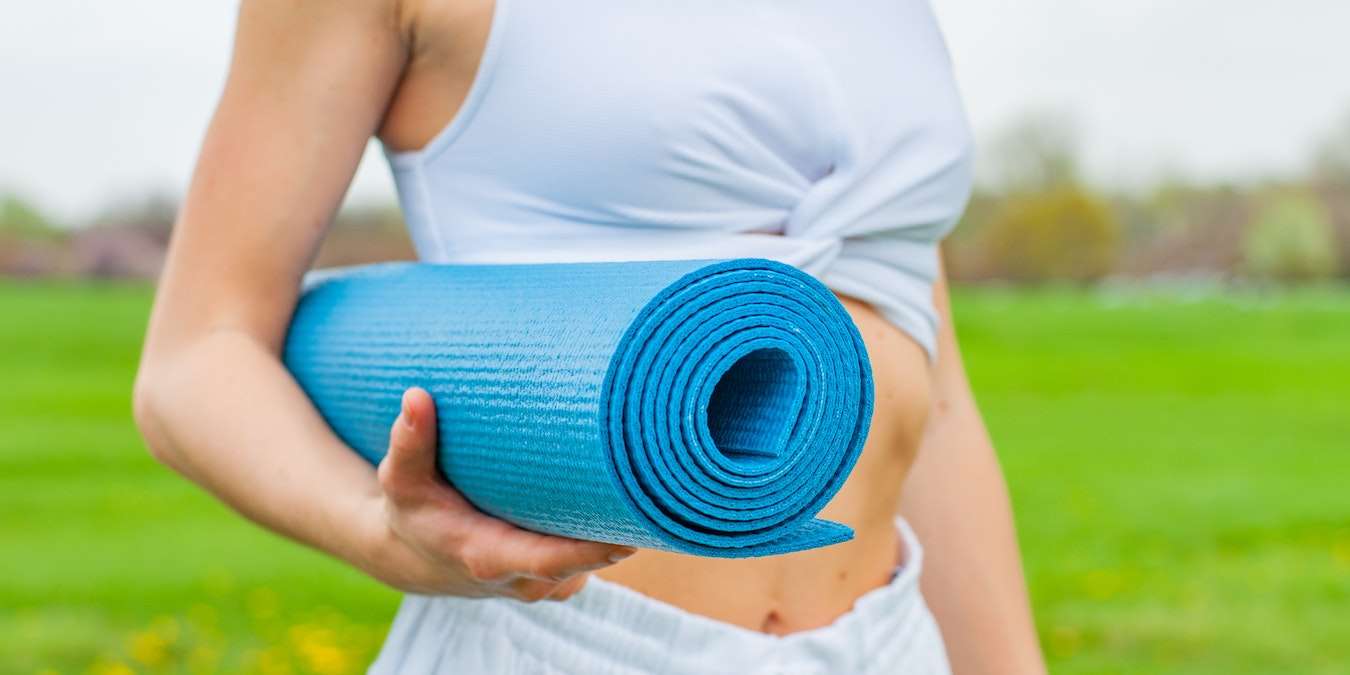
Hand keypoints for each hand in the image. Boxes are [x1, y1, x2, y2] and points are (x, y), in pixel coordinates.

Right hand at [357, 387, 635, 600]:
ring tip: (647, 476)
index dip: (591, 550)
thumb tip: (415, 396)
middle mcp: (526, 581)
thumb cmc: (416, 512)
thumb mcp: (401, 480)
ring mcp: (550, 585)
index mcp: (490, 559)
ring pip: (599, 558)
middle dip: (623, 525)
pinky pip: (597, 558)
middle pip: (589, 559)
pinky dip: (610, 530)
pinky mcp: (563, 578)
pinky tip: (628, 494)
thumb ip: (410, 442)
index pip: (551, 561)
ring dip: (621, 524)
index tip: (629, 533)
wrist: (418, 556)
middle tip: (655, 478)